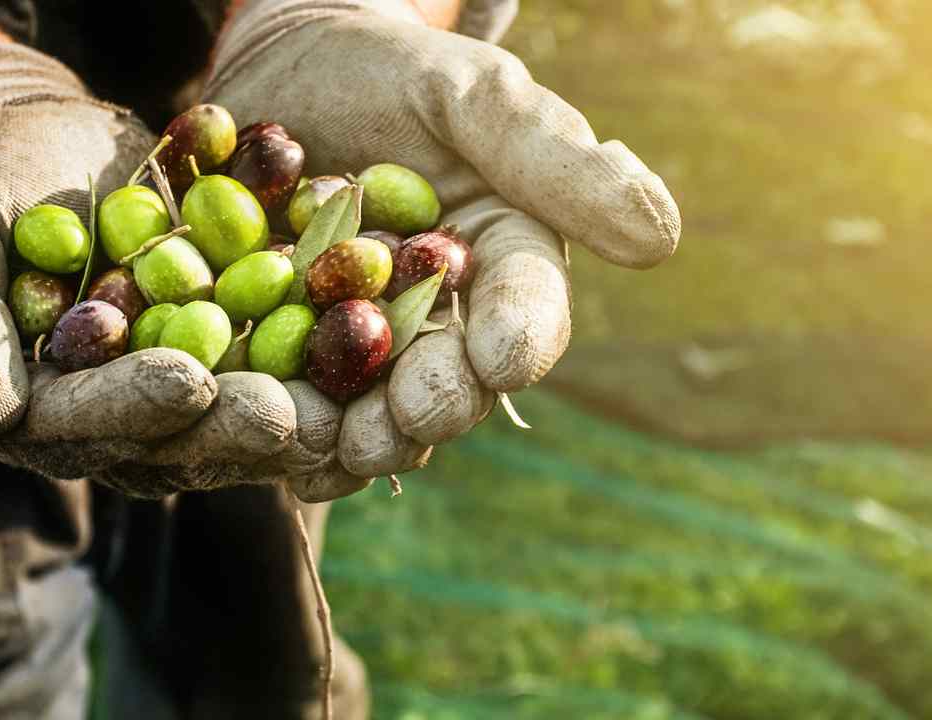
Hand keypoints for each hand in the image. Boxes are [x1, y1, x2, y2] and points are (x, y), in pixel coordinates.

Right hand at [0, 43, 366, 501]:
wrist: (46, 141)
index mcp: (36, 407)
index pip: (84, 421)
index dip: (133, 407)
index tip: (186, 383)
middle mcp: (112, 416)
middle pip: (177, 437)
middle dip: (234, 426)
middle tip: (292, 417)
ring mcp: (177, 387)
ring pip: (240, 416)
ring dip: (297, 410)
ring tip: (350, 402)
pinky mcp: (230, 353)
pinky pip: (279, 363)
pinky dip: (324, 358)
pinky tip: (371, 346)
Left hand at [203, 2, 681, 477]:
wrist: (288, 71)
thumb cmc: (391, 72)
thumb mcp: (470, 95)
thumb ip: (552, 158)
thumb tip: (659, 238)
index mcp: (502, 261)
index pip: (527, 308)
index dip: (520, 337)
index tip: (503, 361)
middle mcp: (441, 319)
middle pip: (450, 378)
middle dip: (434, 406)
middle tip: (410, 421)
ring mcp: (362, 344)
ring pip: (372, 408)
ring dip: (357, 436)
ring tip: (332, 446)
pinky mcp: (290, 351)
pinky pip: (294, 400)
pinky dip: (284, 426)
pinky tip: (272, 445)